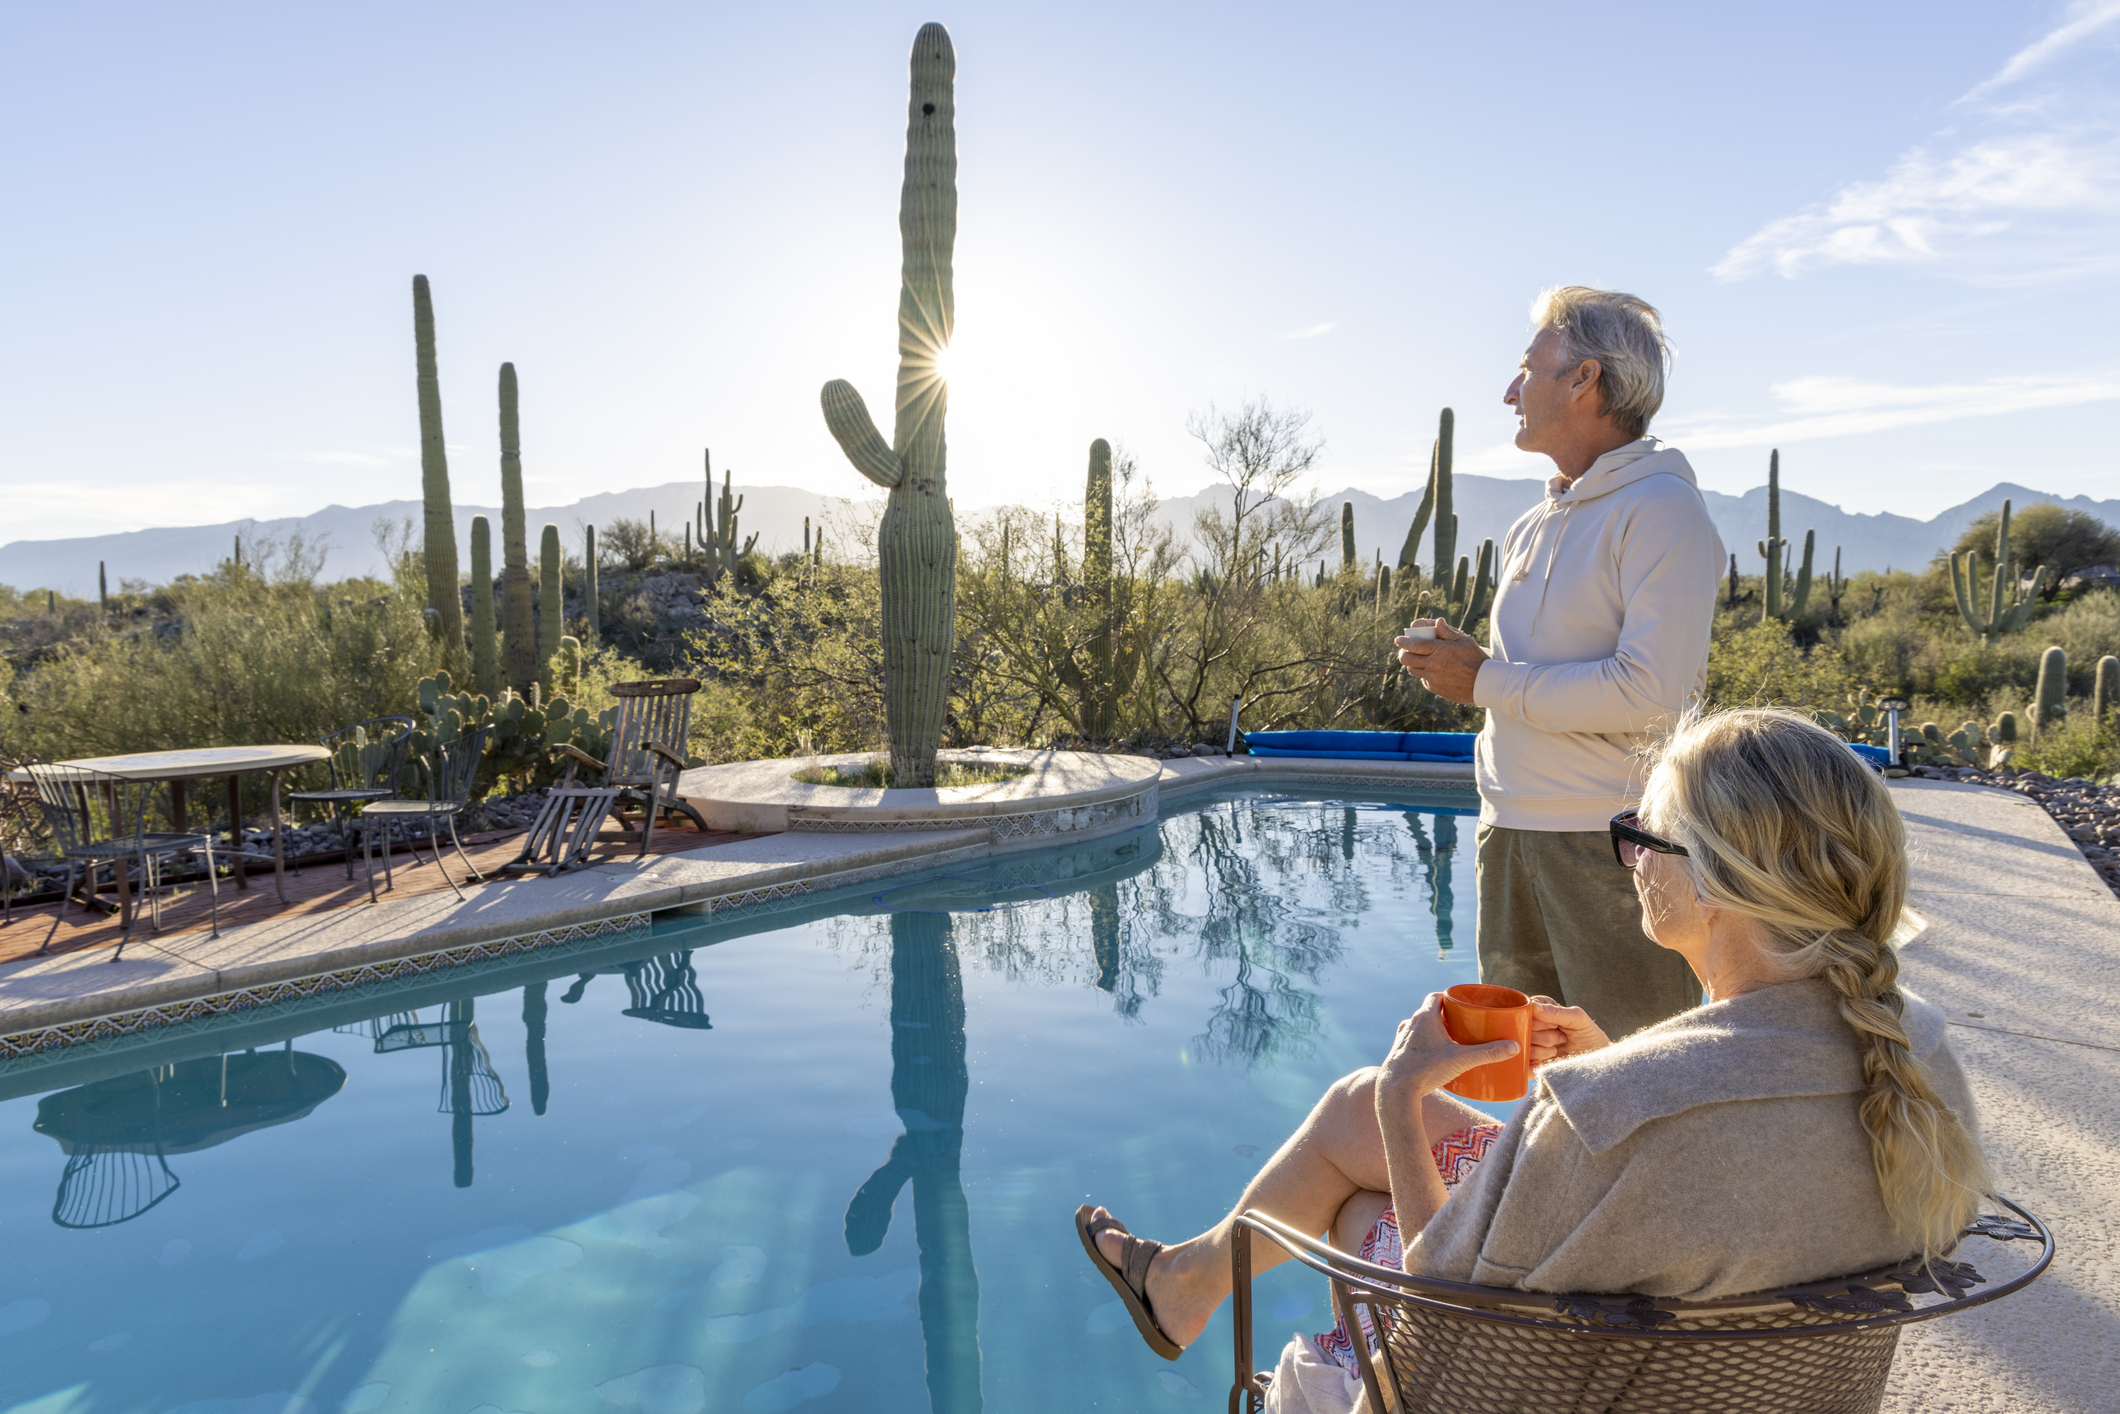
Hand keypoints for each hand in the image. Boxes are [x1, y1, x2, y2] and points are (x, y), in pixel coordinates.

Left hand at [1378, 992, 1520, 1097]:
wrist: (1395, 1091)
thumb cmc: (1425, 1070)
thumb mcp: (1461, 1060)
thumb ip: (1488, 1053)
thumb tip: (1513, 1047)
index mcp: (1424, 1017)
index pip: (1436, 996)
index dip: (1450, 997)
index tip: (1463, 1003)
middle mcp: (1410, 1024)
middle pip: (1430, 1012)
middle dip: (1446, 1016)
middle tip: (1463, 1024)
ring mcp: (1402, 1039)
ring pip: (1420, 1028)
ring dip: (1434, 1031)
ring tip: (1451, 1041)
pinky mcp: (1399, 1054)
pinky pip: (1413, 1043)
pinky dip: (1424, 1045)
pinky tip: (1435, 1057)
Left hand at [1393, 618, 1488, 704]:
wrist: (1483, 683)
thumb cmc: (1475, 659)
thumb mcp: (1464, 641)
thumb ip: (1448, 632)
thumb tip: (1437, 621)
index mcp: (1439, 649)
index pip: (1414, 644)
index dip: (1403, 642)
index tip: (1399, 640)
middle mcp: (1433, 664)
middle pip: (1407, 659)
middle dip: (1403, 653)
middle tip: (1405, 651)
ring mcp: (1433, 677)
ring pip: (1412, 670)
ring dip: (1412, 664)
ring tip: (1417, 660)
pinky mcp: (1435, 688)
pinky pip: (1423, 680)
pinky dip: (1424, 675)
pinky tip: (1432, 671)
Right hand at [1527, 996, 1610, 1065]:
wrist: (1595, 1060)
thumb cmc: (1588, 1035)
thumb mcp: (1577, 1018)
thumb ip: (1556, 1011)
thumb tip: (1533, 1006)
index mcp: (1541, 1008)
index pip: (1527, 1011)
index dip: (1541, 1020)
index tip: (1555, 1025)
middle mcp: (1532, 1024)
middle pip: (1523, 1028)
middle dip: (1544, 1036)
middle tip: (1560, 1038)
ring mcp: (1530, 1042)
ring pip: (1523, 1045)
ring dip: (1542, 1050)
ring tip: (1556, 1050)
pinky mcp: (1530, 1059)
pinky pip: (1523, 1061)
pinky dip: (1534, 1064)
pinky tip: (1549, 1062)